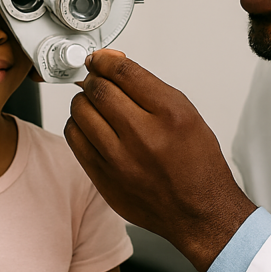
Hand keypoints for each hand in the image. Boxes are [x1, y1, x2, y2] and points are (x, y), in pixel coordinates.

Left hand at [65, 50, 256, 271]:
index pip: (123, 72)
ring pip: (80, 111)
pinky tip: (91, 128)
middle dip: (94, 79)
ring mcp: (120, 159)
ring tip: (96, 106)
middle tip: (98, 81)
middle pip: (98, 89)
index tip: (101, 59)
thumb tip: (113, 65)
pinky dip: (78, 126)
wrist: (197, 212)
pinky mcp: (102, 177)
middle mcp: (144, 136)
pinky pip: (73, 138)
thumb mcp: (186, 114)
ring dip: (84, 102)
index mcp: (170, 114)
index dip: (105, 60)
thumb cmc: (196, 163)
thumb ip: (148, 88)